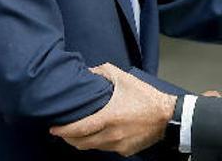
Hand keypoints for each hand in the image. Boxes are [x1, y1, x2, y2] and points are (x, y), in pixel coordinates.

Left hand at [50, 63, 175, 156]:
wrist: (168, 116)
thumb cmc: (146, 96)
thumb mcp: (124, 78)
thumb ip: (103, 71)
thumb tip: (87, 71)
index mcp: (108, 117)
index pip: (78, 129)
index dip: (63, 131)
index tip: (53, 128)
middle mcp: (111, 135)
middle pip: (81, 143)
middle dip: (69, 138)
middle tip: (62, 131)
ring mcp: (118, 145)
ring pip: (93, 147)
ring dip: (83, 141)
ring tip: (80, 132)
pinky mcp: (126, 151)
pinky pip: (107, 149)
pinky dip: (100, 142)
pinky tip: (100, 134)